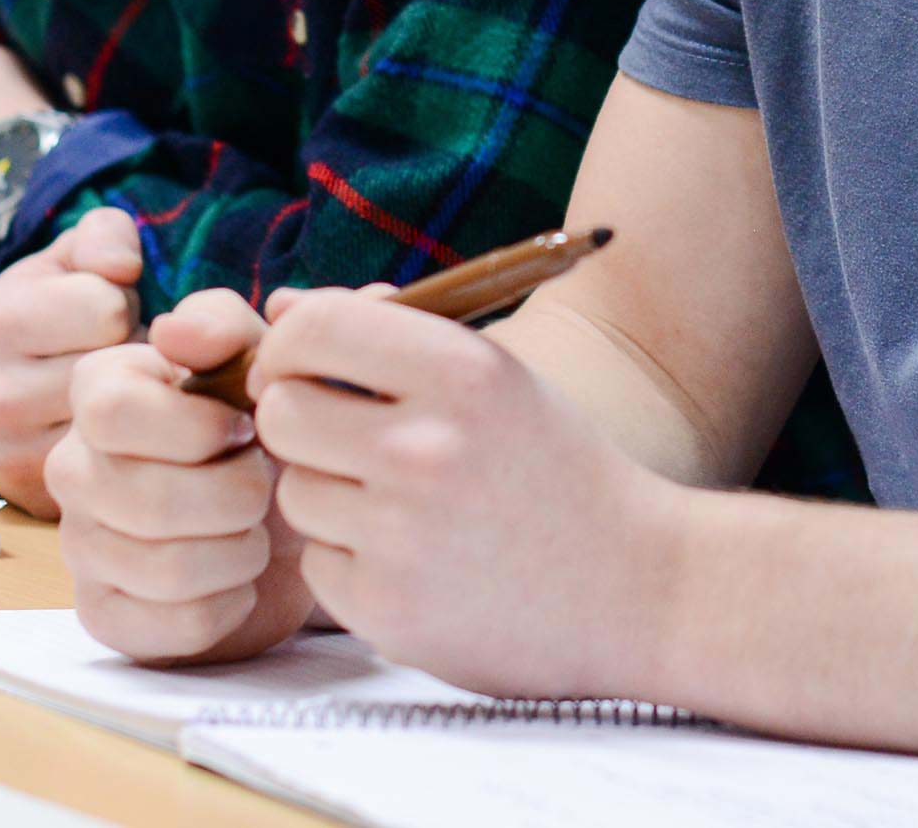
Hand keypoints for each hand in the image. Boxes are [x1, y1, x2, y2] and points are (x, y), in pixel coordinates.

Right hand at [0, 207, 145, 515]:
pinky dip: (137, 449)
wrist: (15, 403)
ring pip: (124, 422)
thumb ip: (102, 236)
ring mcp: (19, 455)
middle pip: (117, 369)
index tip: (107, 313)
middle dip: (135, 357)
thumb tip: (121, 266)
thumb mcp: (73, 261)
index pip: (105, 307)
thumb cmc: (61, 317)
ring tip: (119, 393)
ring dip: (140, 404)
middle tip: (119, 358)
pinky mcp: (47, 497)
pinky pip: (124, 467)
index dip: (123, 305)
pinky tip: (122, 435)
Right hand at [57, 291, 315, 665]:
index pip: (114, 411)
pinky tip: (238, 580)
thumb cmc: (261, 421)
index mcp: (97, 389)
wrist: (282, 511)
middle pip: (146, 498)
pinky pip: (172, 626)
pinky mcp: (106, 614)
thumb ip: (223, 326)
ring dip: (240, 550)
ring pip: (164, 568)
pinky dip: (229, 604)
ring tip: (254, 530)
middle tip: (262, 484)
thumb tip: (175, 335)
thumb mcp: (256, 354)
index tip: (244, 426)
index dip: (197, 426)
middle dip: (236, 493)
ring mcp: (80, 546)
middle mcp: (72, 466)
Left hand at [252, 288, 686, 701]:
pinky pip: (319, 565)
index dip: (290, 345)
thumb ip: (390, 334)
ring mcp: (403, 536)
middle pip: (280, 412)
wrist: (640, 589)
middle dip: (301, 421)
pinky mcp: (388, 609)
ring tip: (405, 508)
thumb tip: (277, 308)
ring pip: (293, 492)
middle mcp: (427, 449)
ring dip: (331, 495)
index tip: (302, 368)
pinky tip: (417, 562)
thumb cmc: (557, 468)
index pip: (312, 328)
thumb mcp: (496, 380)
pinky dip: (353, 562)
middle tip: (345, 439)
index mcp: (463, 373)